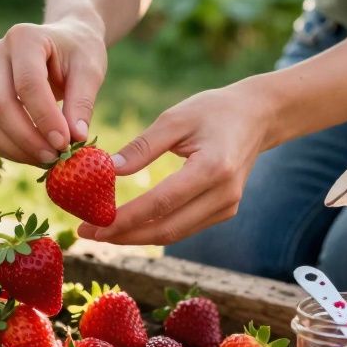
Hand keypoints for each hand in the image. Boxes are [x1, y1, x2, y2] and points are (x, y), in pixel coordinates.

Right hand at [0, 18, 107, 165]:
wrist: (64, 42)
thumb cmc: (78, 53)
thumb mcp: (90, 71)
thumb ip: (82, 102)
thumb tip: (76, 138)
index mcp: (24, 37)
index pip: (28, 83)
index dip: (45, 118)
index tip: (65, 143)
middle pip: (0, 105)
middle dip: (28, 138)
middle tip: (56, 157)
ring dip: (15, 149)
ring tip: (47, 159)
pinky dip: (6, 148)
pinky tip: (32, 154)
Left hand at [79, 80, 275, 245]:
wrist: (258, 117)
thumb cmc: (214, 110)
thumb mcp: (175, 118)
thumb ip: (142, 147)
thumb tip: (107, 171)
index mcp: (212, 168)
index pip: (161, 203)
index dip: (124, 219)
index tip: (91, 225)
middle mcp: (223, 194)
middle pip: (167, 228)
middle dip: (124, 235)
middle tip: (88, 233)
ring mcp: (227, 207)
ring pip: (175, 234)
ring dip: (136, 236)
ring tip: (102, 231)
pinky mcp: (225, 211)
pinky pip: (184, 227)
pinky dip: (155, 229)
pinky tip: (129, 224)